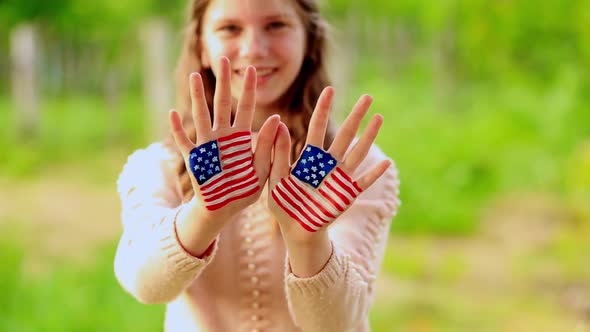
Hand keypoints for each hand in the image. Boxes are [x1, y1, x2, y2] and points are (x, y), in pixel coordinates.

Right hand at [170, 57, 279, 219]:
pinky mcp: (194, 159)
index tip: (252, 68)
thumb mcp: (262, 170)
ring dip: (196, 97)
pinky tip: (173, 113)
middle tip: (222, 58)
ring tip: (194, 76)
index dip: (248, 89)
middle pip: (221, 103)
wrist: (223, 210)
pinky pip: (184, 142)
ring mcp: (207, 146)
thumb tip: (278, 118)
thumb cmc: (244, 190)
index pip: (246, 108)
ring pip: (200, 116)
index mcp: (241, 138)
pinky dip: (178, 129)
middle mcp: (223, 136)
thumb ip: (267, 145)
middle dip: (222, 82)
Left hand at [268, 87, 390, 243]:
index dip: (324, 109)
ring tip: (379, 118)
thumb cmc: (284, 205)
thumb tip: (278, 124)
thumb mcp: (275, 179)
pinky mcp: (347, 194)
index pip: (317, 127)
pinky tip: (386, 162)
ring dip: (369, 136)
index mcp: (308, 158)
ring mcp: (340, 178)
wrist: (296, 232)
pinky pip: (363, 182)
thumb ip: (278, 154)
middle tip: (368, 96)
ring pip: (357, 153)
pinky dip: (374, 174)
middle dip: (356, 116)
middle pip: (344, 135)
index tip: (329, 90)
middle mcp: (327, 164)